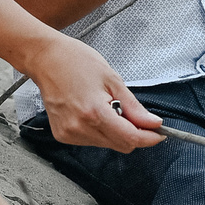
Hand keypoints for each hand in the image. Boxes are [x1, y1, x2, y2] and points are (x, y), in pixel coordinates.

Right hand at [30, 36, 162, 149]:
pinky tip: (91, 112)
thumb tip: (152, 123)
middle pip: (120, 145)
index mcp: (94, 113)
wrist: (45, 59)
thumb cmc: (76, 62)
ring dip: (114, 131)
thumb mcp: (112, 79)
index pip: (130, 138)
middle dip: (133, 133)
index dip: (149, 138)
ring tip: (104, 106)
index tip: (159, 133)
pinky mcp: (62, 136)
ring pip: (107, 144)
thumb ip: (133, 107)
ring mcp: (69, 134)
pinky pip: (91, 141)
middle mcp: (80, 128)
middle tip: (131, 113)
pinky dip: (99, 131)